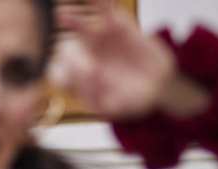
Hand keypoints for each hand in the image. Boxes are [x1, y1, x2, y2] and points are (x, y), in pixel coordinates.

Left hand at [49, 0, 206, 120]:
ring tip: (61, 14)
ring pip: (78, 26)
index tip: (88, 84)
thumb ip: (106, 104)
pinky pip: (104, 9)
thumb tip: (95, 93)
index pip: (62, 76)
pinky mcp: (115, 24)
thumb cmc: (133, 98)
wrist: (156, 82)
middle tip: (94, 69)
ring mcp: (97, 39)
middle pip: (67, 51)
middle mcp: (84, 56)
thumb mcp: (119, 108)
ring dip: (70, 19)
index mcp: (79, 78)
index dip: (70, 78)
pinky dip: (99, 2)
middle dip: (74, 59)